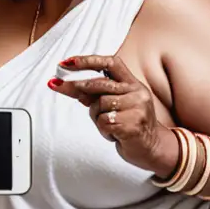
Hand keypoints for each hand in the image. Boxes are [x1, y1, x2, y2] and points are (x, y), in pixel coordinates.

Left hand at [50, 55, 172, 174]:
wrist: (150, 148)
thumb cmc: (128, 124)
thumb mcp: (109, 105)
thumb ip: (90, 94)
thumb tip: (64, 83)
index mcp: (132, 83)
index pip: (111, 63)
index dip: (88, 60)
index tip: (66, 62)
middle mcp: (137, 92)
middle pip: (101, 83)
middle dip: (78, 86)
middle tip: (59, 85)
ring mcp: (138, 107)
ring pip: (100, 104)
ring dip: (96, 117)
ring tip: (108, 125)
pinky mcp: (135, 124)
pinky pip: (105, 122)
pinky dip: (103, 130)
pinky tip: (113, 134)